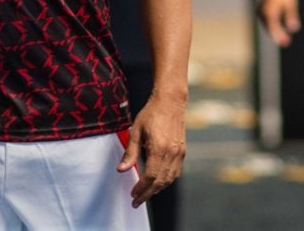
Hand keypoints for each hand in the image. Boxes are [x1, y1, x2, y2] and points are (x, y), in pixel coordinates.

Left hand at [117, 93, 185, 207]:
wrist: (170, 102)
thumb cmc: (151, 114)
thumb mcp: (136, 131)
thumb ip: (130, 152)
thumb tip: (121, 170)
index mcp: (159, 148)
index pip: (150, 176)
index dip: (141, 188)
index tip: (132, 194)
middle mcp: (172, 153)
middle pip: (160, 182)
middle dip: (148, 194)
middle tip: (136, 201)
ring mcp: (179, 153)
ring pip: (169, 179)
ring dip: (157, 189)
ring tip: (145, 194)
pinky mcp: (182, 151)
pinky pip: (176, 172)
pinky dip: (167, 181)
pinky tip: (158, 182)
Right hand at [257, 0, 299, 46]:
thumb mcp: (291, 4)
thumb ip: (292, 17)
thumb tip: (293, 29)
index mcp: (270, 12)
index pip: (274, 29)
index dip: (280, 37)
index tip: (286, 43)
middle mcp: (262, 12)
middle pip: (270, 28)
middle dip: (277, 36)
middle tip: (286, 43)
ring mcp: (260, 10)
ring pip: (267, 24)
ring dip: (274, 31)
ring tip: (283, 38)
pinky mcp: (260, 8)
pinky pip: (265, 20)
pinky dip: (271, 25)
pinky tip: (277, 28)